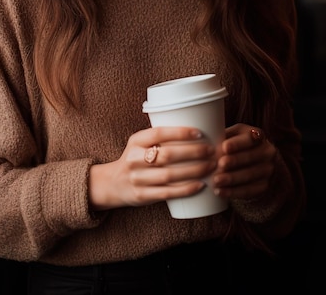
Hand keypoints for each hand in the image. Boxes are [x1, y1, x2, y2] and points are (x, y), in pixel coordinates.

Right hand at [89, 127, 216, 210]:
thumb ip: (160, 139)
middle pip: (167, 155)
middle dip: (193, 153)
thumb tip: (198, 130)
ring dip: (194, 171)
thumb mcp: (140, 144)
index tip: (200, 133)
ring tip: (211, 166)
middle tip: (212, 151)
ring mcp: (137, 178)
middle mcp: (134, 159)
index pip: (159, 133)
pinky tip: (200, 185)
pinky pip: (168, 192)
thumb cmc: (136, 159)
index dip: (180, 133)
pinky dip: (186, 189)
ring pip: (169, 175)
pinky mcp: (142, 195)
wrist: (113, 183)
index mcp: (135, 141)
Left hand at [212, 123, 276, 199]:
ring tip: (216, 180)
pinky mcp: (264, 186)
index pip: (250, 138)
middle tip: (219, 165)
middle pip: (250, 157)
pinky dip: (233, 192)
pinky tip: (221, 192)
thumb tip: (205, 143)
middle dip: (234, 161)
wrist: (256, 162)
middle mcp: (267, 152)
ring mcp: (268, 170)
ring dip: (231, 179)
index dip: (237, 143)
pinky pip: (249, 190)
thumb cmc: (236, 144)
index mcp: (258, 136)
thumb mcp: (232, 135)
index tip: (224, 147)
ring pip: (249, 175)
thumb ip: (222, 136)